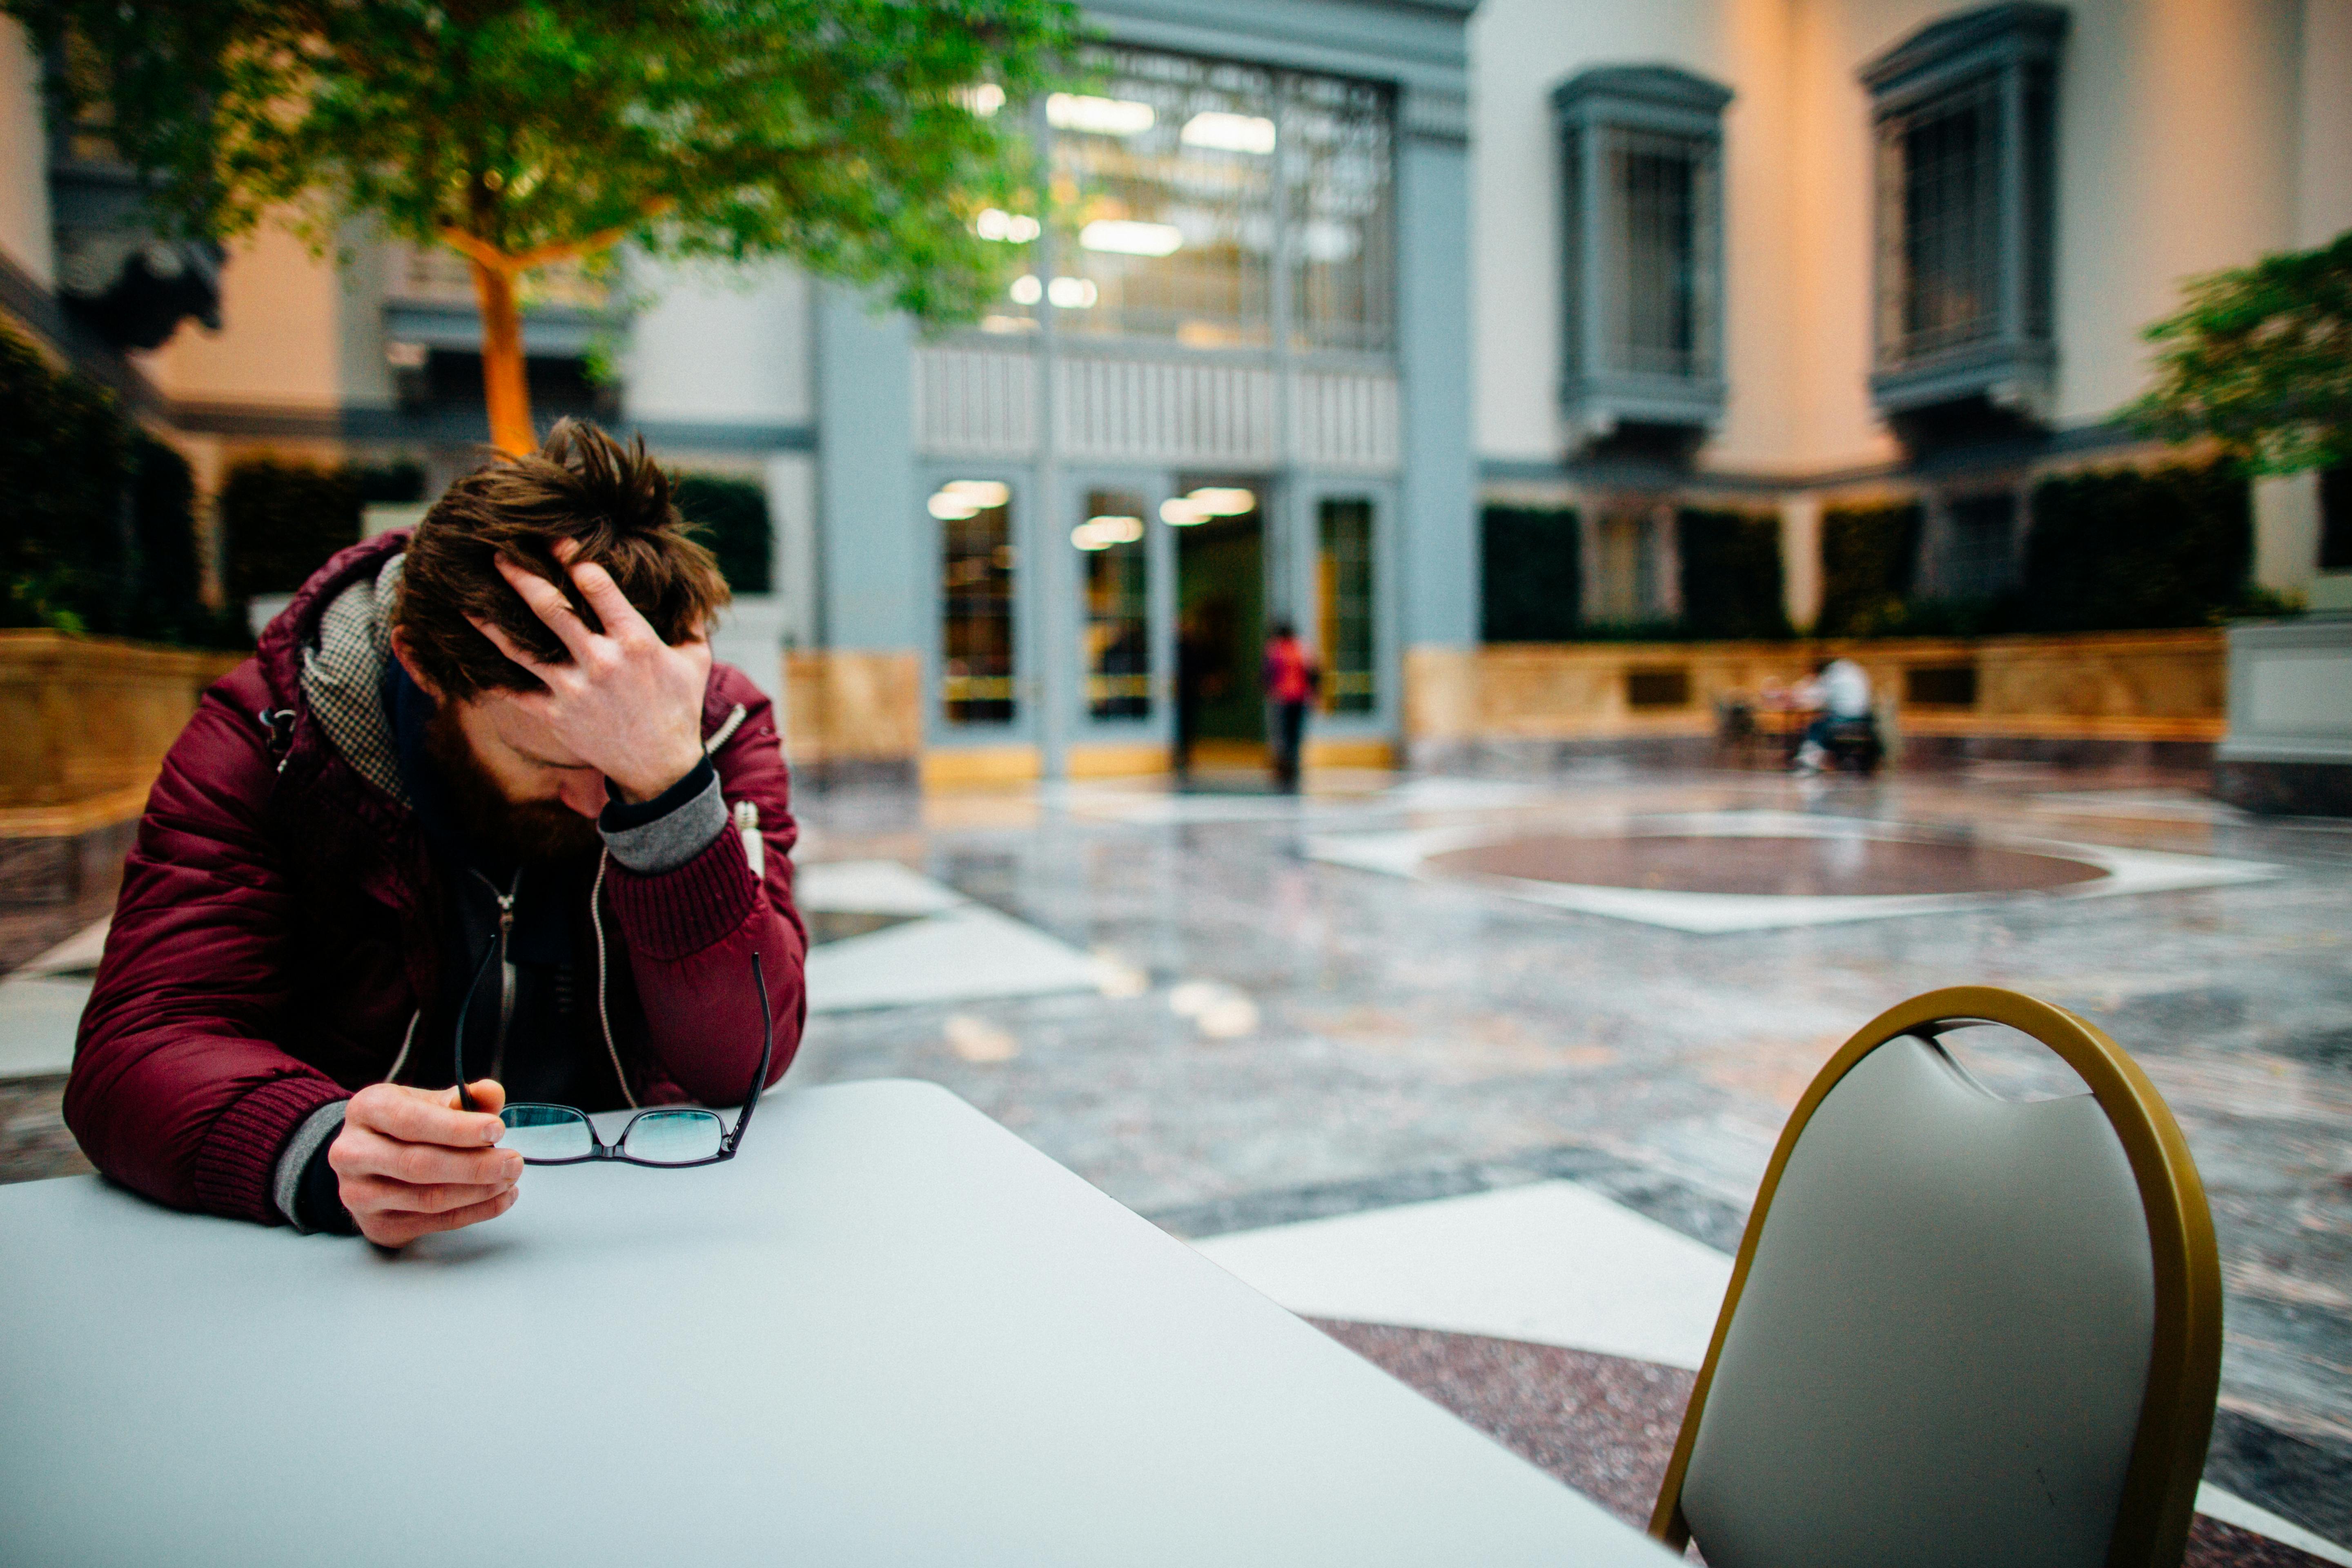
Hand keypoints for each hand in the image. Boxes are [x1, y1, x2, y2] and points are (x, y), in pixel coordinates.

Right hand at [329, 1080, 521, 1247]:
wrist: (365, 1159)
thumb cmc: (403, 1125)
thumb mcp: (428, 1101)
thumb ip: (463, 1098)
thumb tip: (491, 1093)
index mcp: (366, 1110)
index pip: (411, 1121)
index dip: (457, 1128)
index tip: (497, 1129)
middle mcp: (352, 1153)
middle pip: (419, 1164)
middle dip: (475, 1165)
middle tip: (513, 1162)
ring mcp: (359, 1194)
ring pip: (427, 1198)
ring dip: (479, 1192)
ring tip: (509, 1179)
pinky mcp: (376, 1225)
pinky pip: (434, 1223)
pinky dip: (475, 1212)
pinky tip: (501, 1199)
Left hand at [472, 540, 712, 801]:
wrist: (661, 767)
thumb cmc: (680, 708)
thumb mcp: (696, 660)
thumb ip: (691, 621)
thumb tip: (694, 584)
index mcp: (636, 641)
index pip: (597, 586)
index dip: (572, 557)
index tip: (552, 538)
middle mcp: (601, 661)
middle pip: (551, 608)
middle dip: (521, 576)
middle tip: (499, 552)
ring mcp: (574, 690)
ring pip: (521, 648)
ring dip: (491, 621)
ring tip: (466, 600)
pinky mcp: (556, 716)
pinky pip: (515, 692)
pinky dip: (490, 675)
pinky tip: (466, 658)